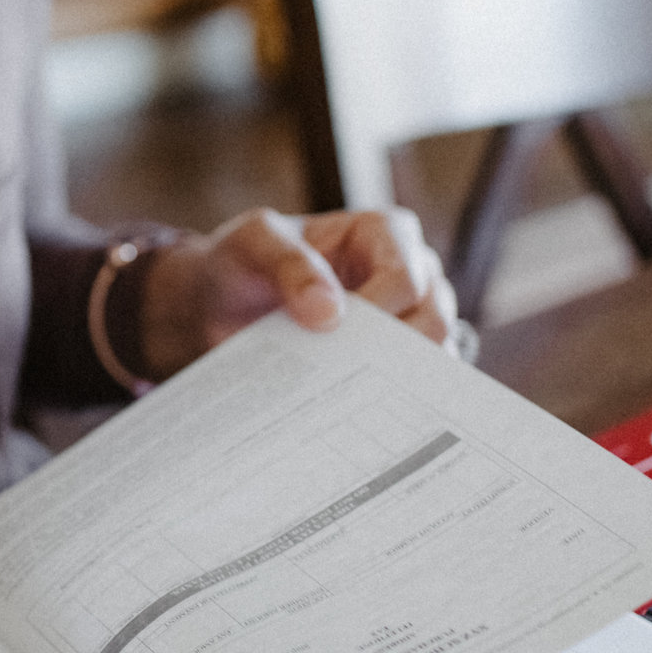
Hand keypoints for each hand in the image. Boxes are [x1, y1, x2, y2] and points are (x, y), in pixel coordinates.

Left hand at [137, 207, 456, 379]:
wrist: (218, 307)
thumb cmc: (242, 263)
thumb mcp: (252, 245)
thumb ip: (288, 264)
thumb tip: (328, 312)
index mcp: (384, 233)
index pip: (405, 278)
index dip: (377, 310)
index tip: (332, 333)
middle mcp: (411, 274)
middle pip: (433, 321)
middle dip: (392, 353)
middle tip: (344, 377)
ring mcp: (409, 321)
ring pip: (431, 361)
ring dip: (394, 384)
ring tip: (348, 402)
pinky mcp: (396, 363)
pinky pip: (410, 390)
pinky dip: (386, 404)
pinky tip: (352, 419)